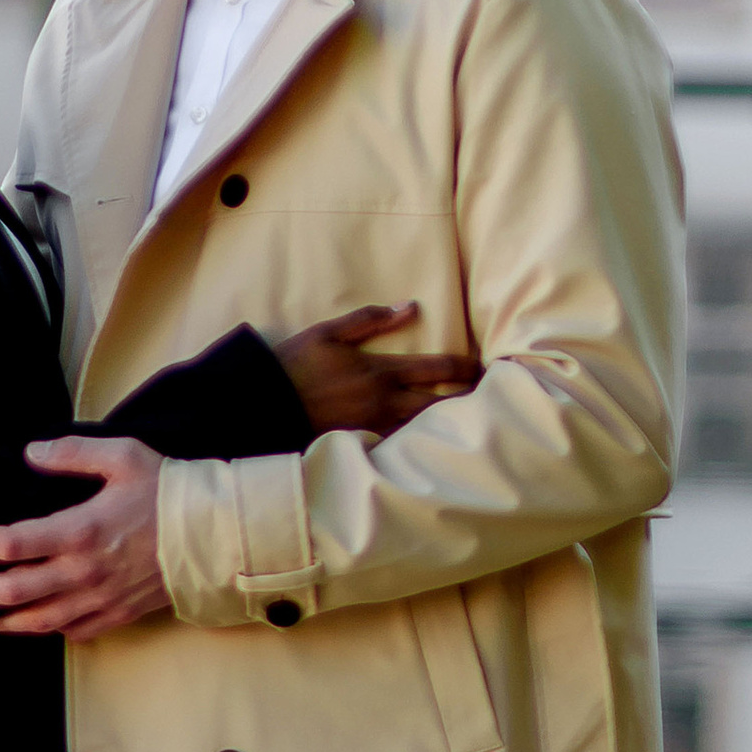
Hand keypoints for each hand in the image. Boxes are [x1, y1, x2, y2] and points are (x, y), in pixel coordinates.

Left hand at [0, 434, 170, 641]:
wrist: (215, 534)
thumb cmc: (168, 491)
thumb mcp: (122, 456)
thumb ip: (71, 454)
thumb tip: (29, 453)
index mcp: (80, 532)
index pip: (11, 544)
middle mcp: (83, 573)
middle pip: (13, 591)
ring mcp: (100, 599)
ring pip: (38, 620)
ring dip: (0, 622)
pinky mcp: (117, 614)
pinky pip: (72, 631)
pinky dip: (44, 631)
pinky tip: (27, 626)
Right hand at [274, 302, 477, 438]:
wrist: (263, 406)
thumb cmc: (293, 365)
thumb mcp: (327, 333)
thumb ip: (369, 319)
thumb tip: (409, 307)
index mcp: (380, 370)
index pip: (438, 369)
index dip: (466, 368)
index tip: (482, 368)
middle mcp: (383, 401)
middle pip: (440, 405)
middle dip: (467, 401)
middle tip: (487, 399)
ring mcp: (373, 427)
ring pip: (423, 429)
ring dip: (446, 425)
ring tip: (467, 423)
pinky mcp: (361, 444)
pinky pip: (399, 444)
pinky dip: (417, 442)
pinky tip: (427, 443)